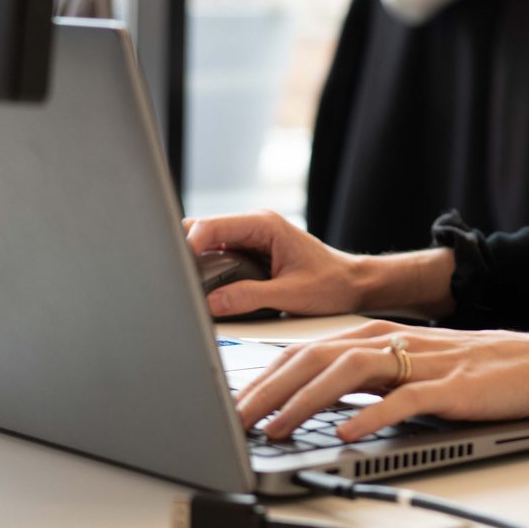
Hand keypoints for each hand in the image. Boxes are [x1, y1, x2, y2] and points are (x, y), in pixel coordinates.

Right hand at [183, 210, 365, 318]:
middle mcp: (254, 225)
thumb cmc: (332, 283)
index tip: (177, 271)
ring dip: (194, 261)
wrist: (352, 284)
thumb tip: (212, 303)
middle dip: (185, 252)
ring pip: (207, 242)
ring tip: (185, 287)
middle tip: (175, 281)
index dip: (188, 246)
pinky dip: (206, 268)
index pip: (211, 226)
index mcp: (264, 224)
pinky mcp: (249, 251)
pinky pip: (218, 254)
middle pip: (202, 230)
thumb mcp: (290, 294)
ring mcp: (250, 237)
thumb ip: (250, 297)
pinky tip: (201, 287)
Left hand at [236, 319, 528, 442]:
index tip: (232, 401)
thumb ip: (365, 378)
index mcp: (377, 335)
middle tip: (236, 417)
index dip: (264, 375)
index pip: (306, 350)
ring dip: (306, 401)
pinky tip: (347, 433)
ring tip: (277, 427)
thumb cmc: (473, 370)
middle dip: (269, 388)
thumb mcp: (408, 367)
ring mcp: (420, 361)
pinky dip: (370, 416)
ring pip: (348, 373)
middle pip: (316, 357)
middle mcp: (392, 341)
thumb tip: (313, 402)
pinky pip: (402, 400)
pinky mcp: (448, 386)